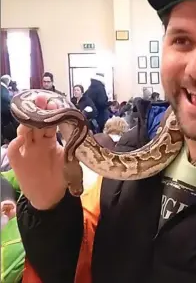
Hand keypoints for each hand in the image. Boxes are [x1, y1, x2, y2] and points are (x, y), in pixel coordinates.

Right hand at [7, 93, 67, 209]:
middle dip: (38, 111)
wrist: (51, 196)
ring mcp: (27, 152)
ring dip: (26, 124)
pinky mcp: (19, 163)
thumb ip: (73, 146)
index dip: (51, 113)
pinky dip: (15, 144)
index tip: (54, 102)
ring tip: (32, 117)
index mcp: (50, 140)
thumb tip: (81, 132)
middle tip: (41, 100)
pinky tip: (21, 139)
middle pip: (35, 124)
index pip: (49, 122)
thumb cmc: (61, 176)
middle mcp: (37, 143)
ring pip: (23, 133)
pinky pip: (13, 151)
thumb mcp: (70, 159)